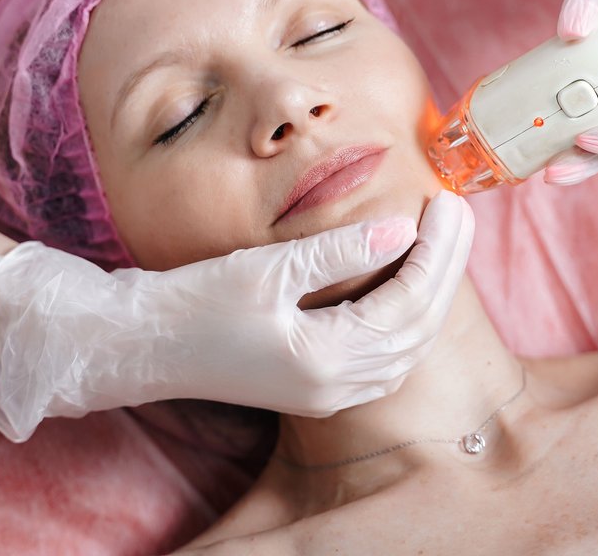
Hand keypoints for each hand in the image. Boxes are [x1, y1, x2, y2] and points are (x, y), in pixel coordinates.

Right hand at [0, 191, 473, 440]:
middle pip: (417, 329)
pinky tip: (408, 287)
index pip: (408, 303)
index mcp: (325, 362)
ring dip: (428, 296)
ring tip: (441, 242)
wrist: (140, 345)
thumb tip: (402, 229)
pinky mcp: (312, 388)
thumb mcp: (266, 269)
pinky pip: (382, 360)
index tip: (448, 203)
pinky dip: (404, 322)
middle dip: (443, 268)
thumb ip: (338, 252)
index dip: (436, 251)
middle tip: (458, 213)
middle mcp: (333, 388)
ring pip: (404, 348)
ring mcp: (324, 394)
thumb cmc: (192, 303)